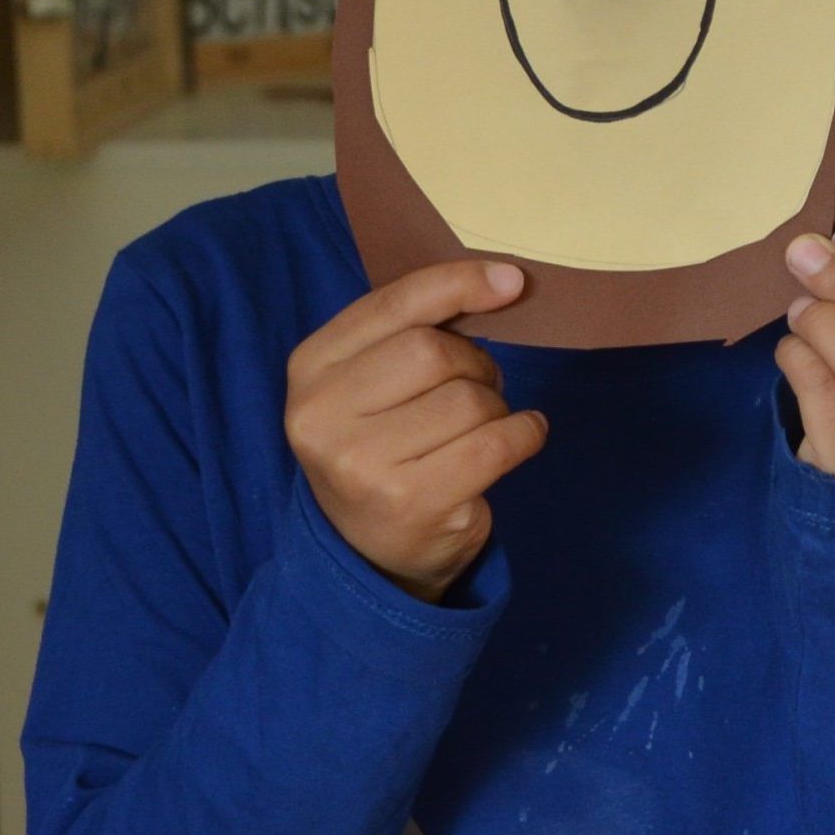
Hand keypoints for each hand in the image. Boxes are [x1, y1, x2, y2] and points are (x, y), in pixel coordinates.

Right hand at [284, 259, 546, 600]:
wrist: (370, 553)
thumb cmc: (383, 447)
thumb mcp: (373, 382)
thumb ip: (418, 327)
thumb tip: (506, 280)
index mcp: (310, 369)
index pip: (394, 304)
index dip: (459, 283)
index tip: (511, 281)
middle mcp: (321, 415)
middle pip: (435, 352)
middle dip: (477, 365)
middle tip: (478, 389)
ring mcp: (362, 464)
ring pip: (470, 399)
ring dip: (496, 408)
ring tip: (479, 429)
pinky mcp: (410, 503)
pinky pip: (496, 444)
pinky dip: (524, 434)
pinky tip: (518, 439)